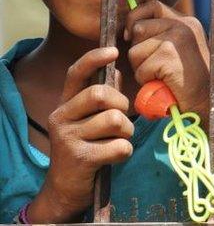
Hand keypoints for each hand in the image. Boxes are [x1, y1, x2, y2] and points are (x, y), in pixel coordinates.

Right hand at [31, 47, 133, 222]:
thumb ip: (102, 99)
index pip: (76, 74)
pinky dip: (124, 152)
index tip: (113, 51)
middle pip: (101, 94)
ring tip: (117, 141)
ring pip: (115, 120)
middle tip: (121, 120)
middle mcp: (62, 118)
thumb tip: (118, 70)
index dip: (94, 59)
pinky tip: (113, 157)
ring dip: (126, 132)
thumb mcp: (88, 121)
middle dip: (122, 105)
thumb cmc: (85, 148)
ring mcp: (69, 138)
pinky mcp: (81, 158)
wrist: (65, 189)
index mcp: (65, 105)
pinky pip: (120, 146)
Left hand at [125, 0, 211, 117]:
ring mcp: (177, 39)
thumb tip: (130, 29)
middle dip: (138, 50)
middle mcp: (184, 25)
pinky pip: (141, 68)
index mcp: (187, 22)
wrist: (209, 101)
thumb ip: (162, 34)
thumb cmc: (190, 80)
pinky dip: (147, 81)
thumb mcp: (180, 49)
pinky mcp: (169, 56)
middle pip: (138, 28)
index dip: (135, 18)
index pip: (152, 6)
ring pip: (135, 50)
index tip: (131, 36)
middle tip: (157, 65)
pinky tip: (164, 83)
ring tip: (162, 76)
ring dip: (142, 68)